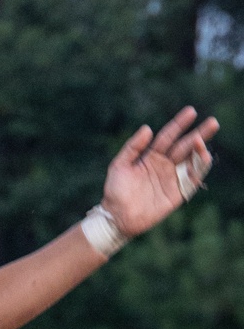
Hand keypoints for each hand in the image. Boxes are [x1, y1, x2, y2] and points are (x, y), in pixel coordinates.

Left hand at [101, 108, 218, 236]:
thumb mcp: (119, 165)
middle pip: (184, 146)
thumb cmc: (115, 190)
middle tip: (213, 122)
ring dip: (200, 151)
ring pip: (191, 162)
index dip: (179, 124)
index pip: (168, 136)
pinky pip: (191, 181)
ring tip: (204, 142)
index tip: (191, 111)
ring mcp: (171, 179)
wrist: (117, 217)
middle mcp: (164, 165)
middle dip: (199, 134)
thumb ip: (132, 147)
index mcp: (151, 156)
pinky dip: (199, 171)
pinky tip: (204, 160)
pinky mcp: (176, 194)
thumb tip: (147, 128)